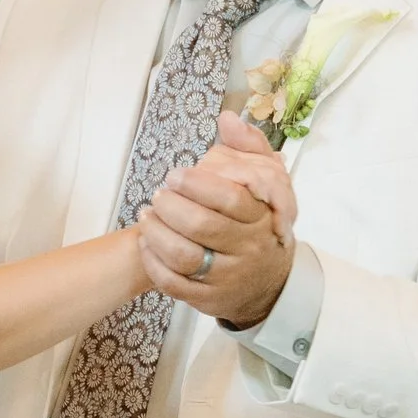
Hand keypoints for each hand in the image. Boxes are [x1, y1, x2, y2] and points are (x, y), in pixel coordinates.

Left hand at [135, 115, 294, 326]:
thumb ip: (250, 147)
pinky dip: (153, 262)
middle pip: (202, 226)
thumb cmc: (260, 224)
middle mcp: (246, 249)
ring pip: (184, 256)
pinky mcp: (207, 299)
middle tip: (158, 194)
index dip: (197, 184)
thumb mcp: (269, 181)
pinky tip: (146, 242)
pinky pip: (174, 284)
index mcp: (261, 217)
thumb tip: (228, 118)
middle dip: (172, 206)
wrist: (271, 284)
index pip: (230, 198)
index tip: (175, 175)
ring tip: (147, 215)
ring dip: (157, 233)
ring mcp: (227, 277)